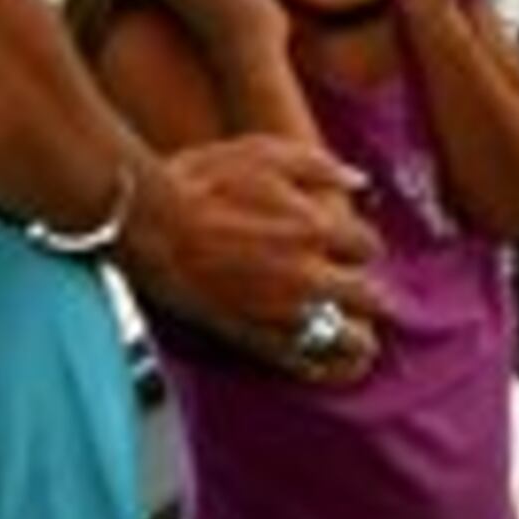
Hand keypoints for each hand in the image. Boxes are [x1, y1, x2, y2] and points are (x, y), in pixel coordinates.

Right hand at [120, 137, 387, 376]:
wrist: (149, 226)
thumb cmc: (202, 183)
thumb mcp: (264, 153)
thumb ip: (319, 166)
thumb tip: (359, 182)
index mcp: (316, 227)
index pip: (368, 246)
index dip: (361, 243)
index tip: (350, 244)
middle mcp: (309, 274)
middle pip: (368, 295)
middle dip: (368, 292)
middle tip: (362, 292)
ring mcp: (283, 312)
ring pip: (346, 337)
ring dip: (356, 334)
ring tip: (357, 337)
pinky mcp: (254, 338)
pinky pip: (303, 361)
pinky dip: (320, 364)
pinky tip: (326, 365)